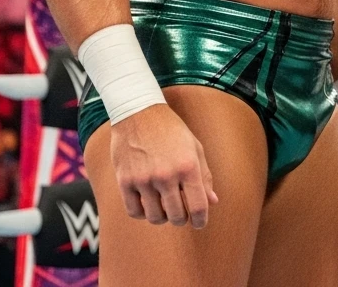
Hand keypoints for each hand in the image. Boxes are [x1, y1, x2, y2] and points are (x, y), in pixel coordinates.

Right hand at [109, 104, 217, 227]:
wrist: (139, 113)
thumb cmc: (172, 131)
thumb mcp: (195, 148)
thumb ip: (204, 176)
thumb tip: (213, 202)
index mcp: (188, 167)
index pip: (198, 207)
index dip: (201, 220)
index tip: (200, 223)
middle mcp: (166, 175)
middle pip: (177, 216)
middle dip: (182, 219)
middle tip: (181, 213)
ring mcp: (144, 179)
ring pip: (155, 217)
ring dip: (162, 217)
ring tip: (164, 207)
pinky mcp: (125, 181)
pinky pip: (134, 211)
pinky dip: (143, 213)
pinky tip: (147, 203)